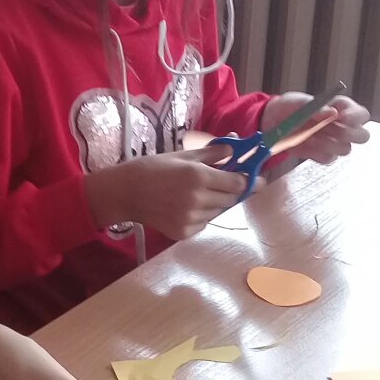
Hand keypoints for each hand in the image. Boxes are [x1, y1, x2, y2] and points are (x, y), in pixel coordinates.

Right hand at [85, 147, 247, 239]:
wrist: (125, 192)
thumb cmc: (153, 168)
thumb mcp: (183, 156)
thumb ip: (212, 154)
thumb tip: (235, 147)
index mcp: (198, 176)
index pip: (237, 183)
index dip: (247, 180)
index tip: (254, 178)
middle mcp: (197, 199)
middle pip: (231, 199)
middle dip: (230, 190)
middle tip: (221, 183)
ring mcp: (191, 218)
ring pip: (218, 211)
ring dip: (215, 202)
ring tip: (196, 193)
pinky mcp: (184, 232)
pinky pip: (204, 223)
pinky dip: (202, 215)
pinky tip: (184, 206)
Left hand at [263, 93, 370, 163]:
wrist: (274, 121)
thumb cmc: (291, 106)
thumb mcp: (299, 101)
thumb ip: (315, 106)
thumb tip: (332, 113)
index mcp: (343, 108)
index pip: (362, 114)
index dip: (355, 117)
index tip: (341, 117)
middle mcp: (344, 126)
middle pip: (363, 136)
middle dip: (348, 134)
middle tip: (328, 129)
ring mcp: (336, 142)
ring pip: (345, 149)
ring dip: (327, 144)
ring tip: (309, 135)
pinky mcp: (324, 154)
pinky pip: (328, 159)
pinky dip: (316, 152)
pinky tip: (305, 143)